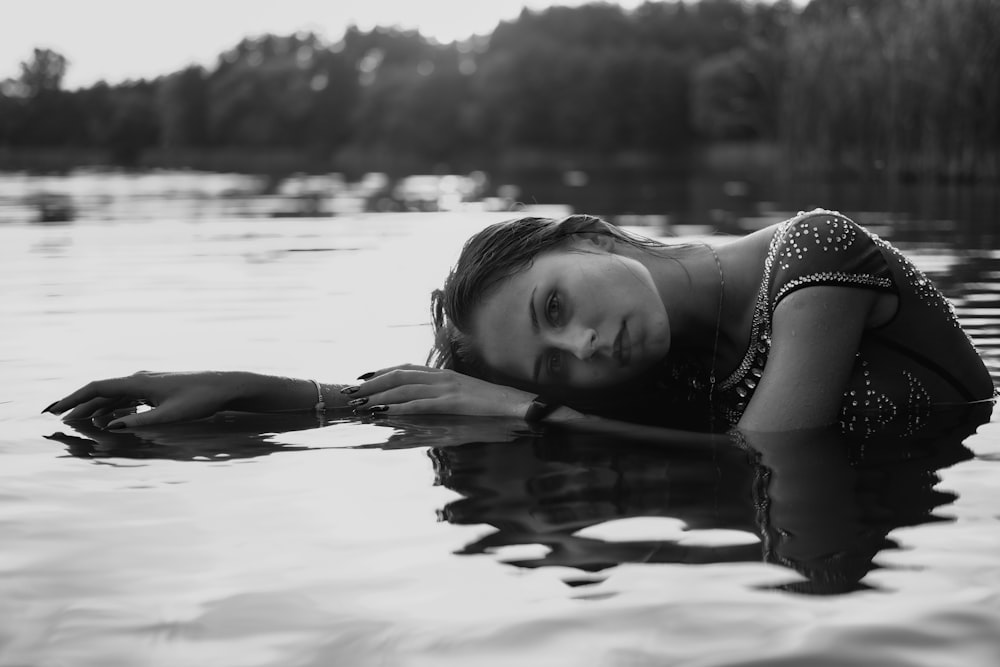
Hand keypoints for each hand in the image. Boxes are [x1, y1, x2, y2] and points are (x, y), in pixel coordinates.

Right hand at [42, 370, 252, 428]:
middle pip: (101, 392)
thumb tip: (111, 427)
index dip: (73, 398)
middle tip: (55, 417)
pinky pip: (127, 397)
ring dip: (94, 407)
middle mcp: (140, 378)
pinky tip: (107, 419)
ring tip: (75, 421)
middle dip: (77, 404)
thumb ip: (140, 422)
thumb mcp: (171, 415)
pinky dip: (113, 407)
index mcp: (139, 382)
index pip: (97, 388)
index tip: (54, 409)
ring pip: (113, 395)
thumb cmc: (201, 400)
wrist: (226, 386)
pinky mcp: (158, 389)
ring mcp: (149, 383)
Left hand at [346, 364, 539, 417]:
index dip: (381, 372)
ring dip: (379, 396)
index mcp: (444, 374)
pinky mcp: (454, 402)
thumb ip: (442, 399)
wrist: (519, 405)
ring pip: (405, 388)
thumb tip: (419, 407)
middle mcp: (443, 377)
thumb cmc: (493, 406)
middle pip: (399, 375)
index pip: (406, 368)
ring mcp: (448, 388)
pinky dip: (400, 408)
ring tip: (359, 404)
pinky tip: (385, 414)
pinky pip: (421, 405)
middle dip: (372, 383)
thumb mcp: (463, 399)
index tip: (361, 378)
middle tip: (349, 392)